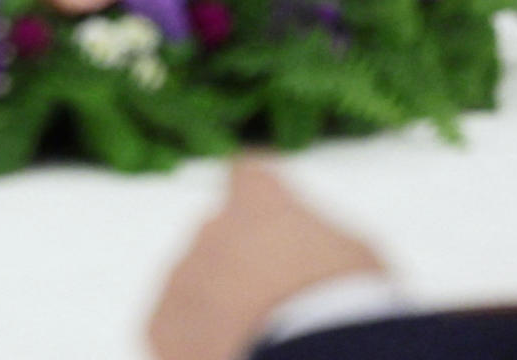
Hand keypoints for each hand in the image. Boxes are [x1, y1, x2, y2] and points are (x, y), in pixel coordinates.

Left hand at [145, 161, 386, 359]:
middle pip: (221, 239)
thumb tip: (311, 253)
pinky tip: (236, 359)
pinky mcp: (160, 326)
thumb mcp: (355, 259)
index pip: (248, 174)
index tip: (272, 219)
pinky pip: (177, 328)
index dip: (260, 200)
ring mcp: (181, 276)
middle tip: (279, 311)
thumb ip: (320, 241)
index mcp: (260, 202)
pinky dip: (199, 344)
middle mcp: (211, 230)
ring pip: (196, 285)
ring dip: (220, 308)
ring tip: (261, 345)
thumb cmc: (344, 308)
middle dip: (243, 268)